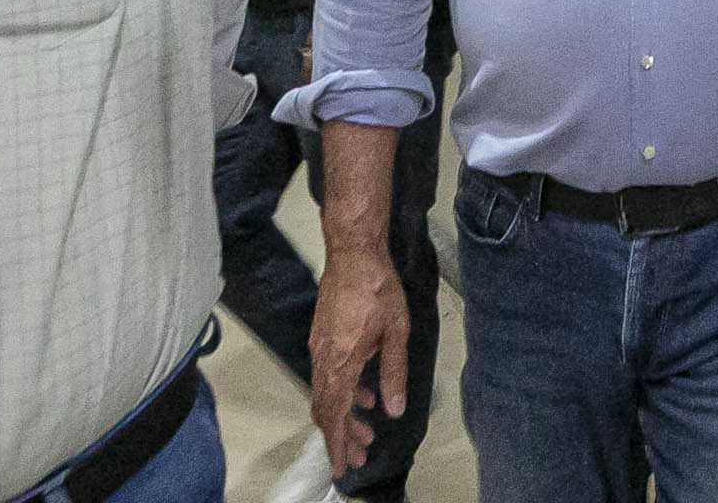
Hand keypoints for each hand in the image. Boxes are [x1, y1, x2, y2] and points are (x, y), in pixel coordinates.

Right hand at [308, 246, 406, 477]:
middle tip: (360, 454)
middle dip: (342, 435)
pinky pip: (328, 374)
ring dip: (345, 414)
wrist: (354, 252)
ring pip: (327, 392)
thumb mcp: (396, 332)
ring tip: (367, 430)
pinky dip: (343, 391)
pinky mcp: (322, 336)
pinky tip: (365, 395)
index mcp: (341, 361)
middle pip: (327, 408)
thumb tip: (393, 409)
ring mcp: (320, 347)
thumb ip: (394, 373)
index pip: (334, 413)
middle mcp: (324, 358)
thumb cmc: (377, 286)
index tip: (341, 465)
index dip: (337, 443)